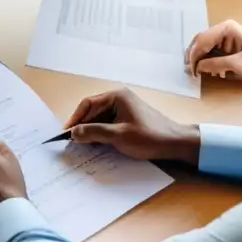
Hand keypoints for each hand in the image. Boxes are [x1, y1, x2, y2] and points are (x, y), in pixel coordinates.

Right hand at [65, 88, 199, 164]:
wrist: (175, 143)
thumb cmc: (149, 136)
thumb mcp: (118, 136)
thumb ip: (94, 133)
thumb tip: (73, 133)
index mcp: (116, 96)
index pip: (88, 104)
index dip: (75, 119)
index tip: (66, 133)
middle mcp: (119, 98)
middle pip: (93, 111)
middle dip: (82, 126)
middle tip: (72, 141)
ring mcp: (124, 108)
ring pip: (100, 118)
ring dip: (92, 130)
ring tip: (83, 145)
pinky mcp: (128, 118)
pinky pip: (109, 123)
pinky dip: (101, 133)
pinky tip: (97, 144)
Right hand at [185, 20, 241, 79]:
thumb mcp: (239, 64)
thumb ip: (216, 64)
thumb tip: (198, 67)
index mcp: (226, 29)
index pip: (202, 40)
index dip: (194, 55)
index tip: (192, 70)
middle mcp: (222, 28)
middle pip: (199, 41)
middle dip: (193, 56)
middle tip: (189, 71)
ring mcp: (222, 35)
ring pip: (202, 45)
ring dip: (197, 58)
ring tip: (196, 71)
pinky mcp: (224, 43)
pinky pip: (208, 49)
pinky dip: (204, 58)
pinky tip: (204, 68)